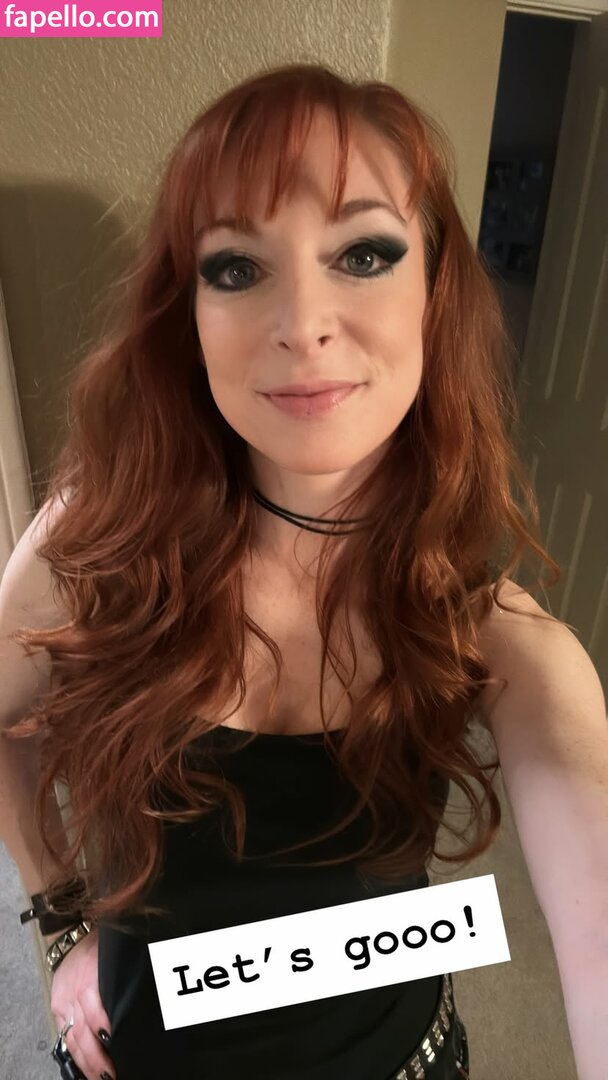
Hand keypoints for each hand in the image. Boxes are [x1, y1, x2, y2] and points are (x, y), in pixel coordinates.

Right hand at [49, 927, 114, 1079]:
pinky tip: (86, 1067)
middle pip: (83, 1032)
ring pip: (72, 1039)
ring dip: (87, 1063)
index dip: (104, 1028)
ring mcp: (64, 1001)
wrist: (77, 934)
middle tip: (112, 1074)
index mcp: (91, 977)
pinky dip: (76, 1054)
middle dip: (97, 1058)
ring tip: (102, 1077)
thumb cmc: (105, 944)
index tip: (116, 1043)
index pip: (95, 1009)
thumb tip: (157, 996)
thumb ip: (128, 981)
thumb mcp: (117, 957)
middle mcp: (74, 991)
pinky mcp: (57, 1006)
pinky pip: (64, 1035)